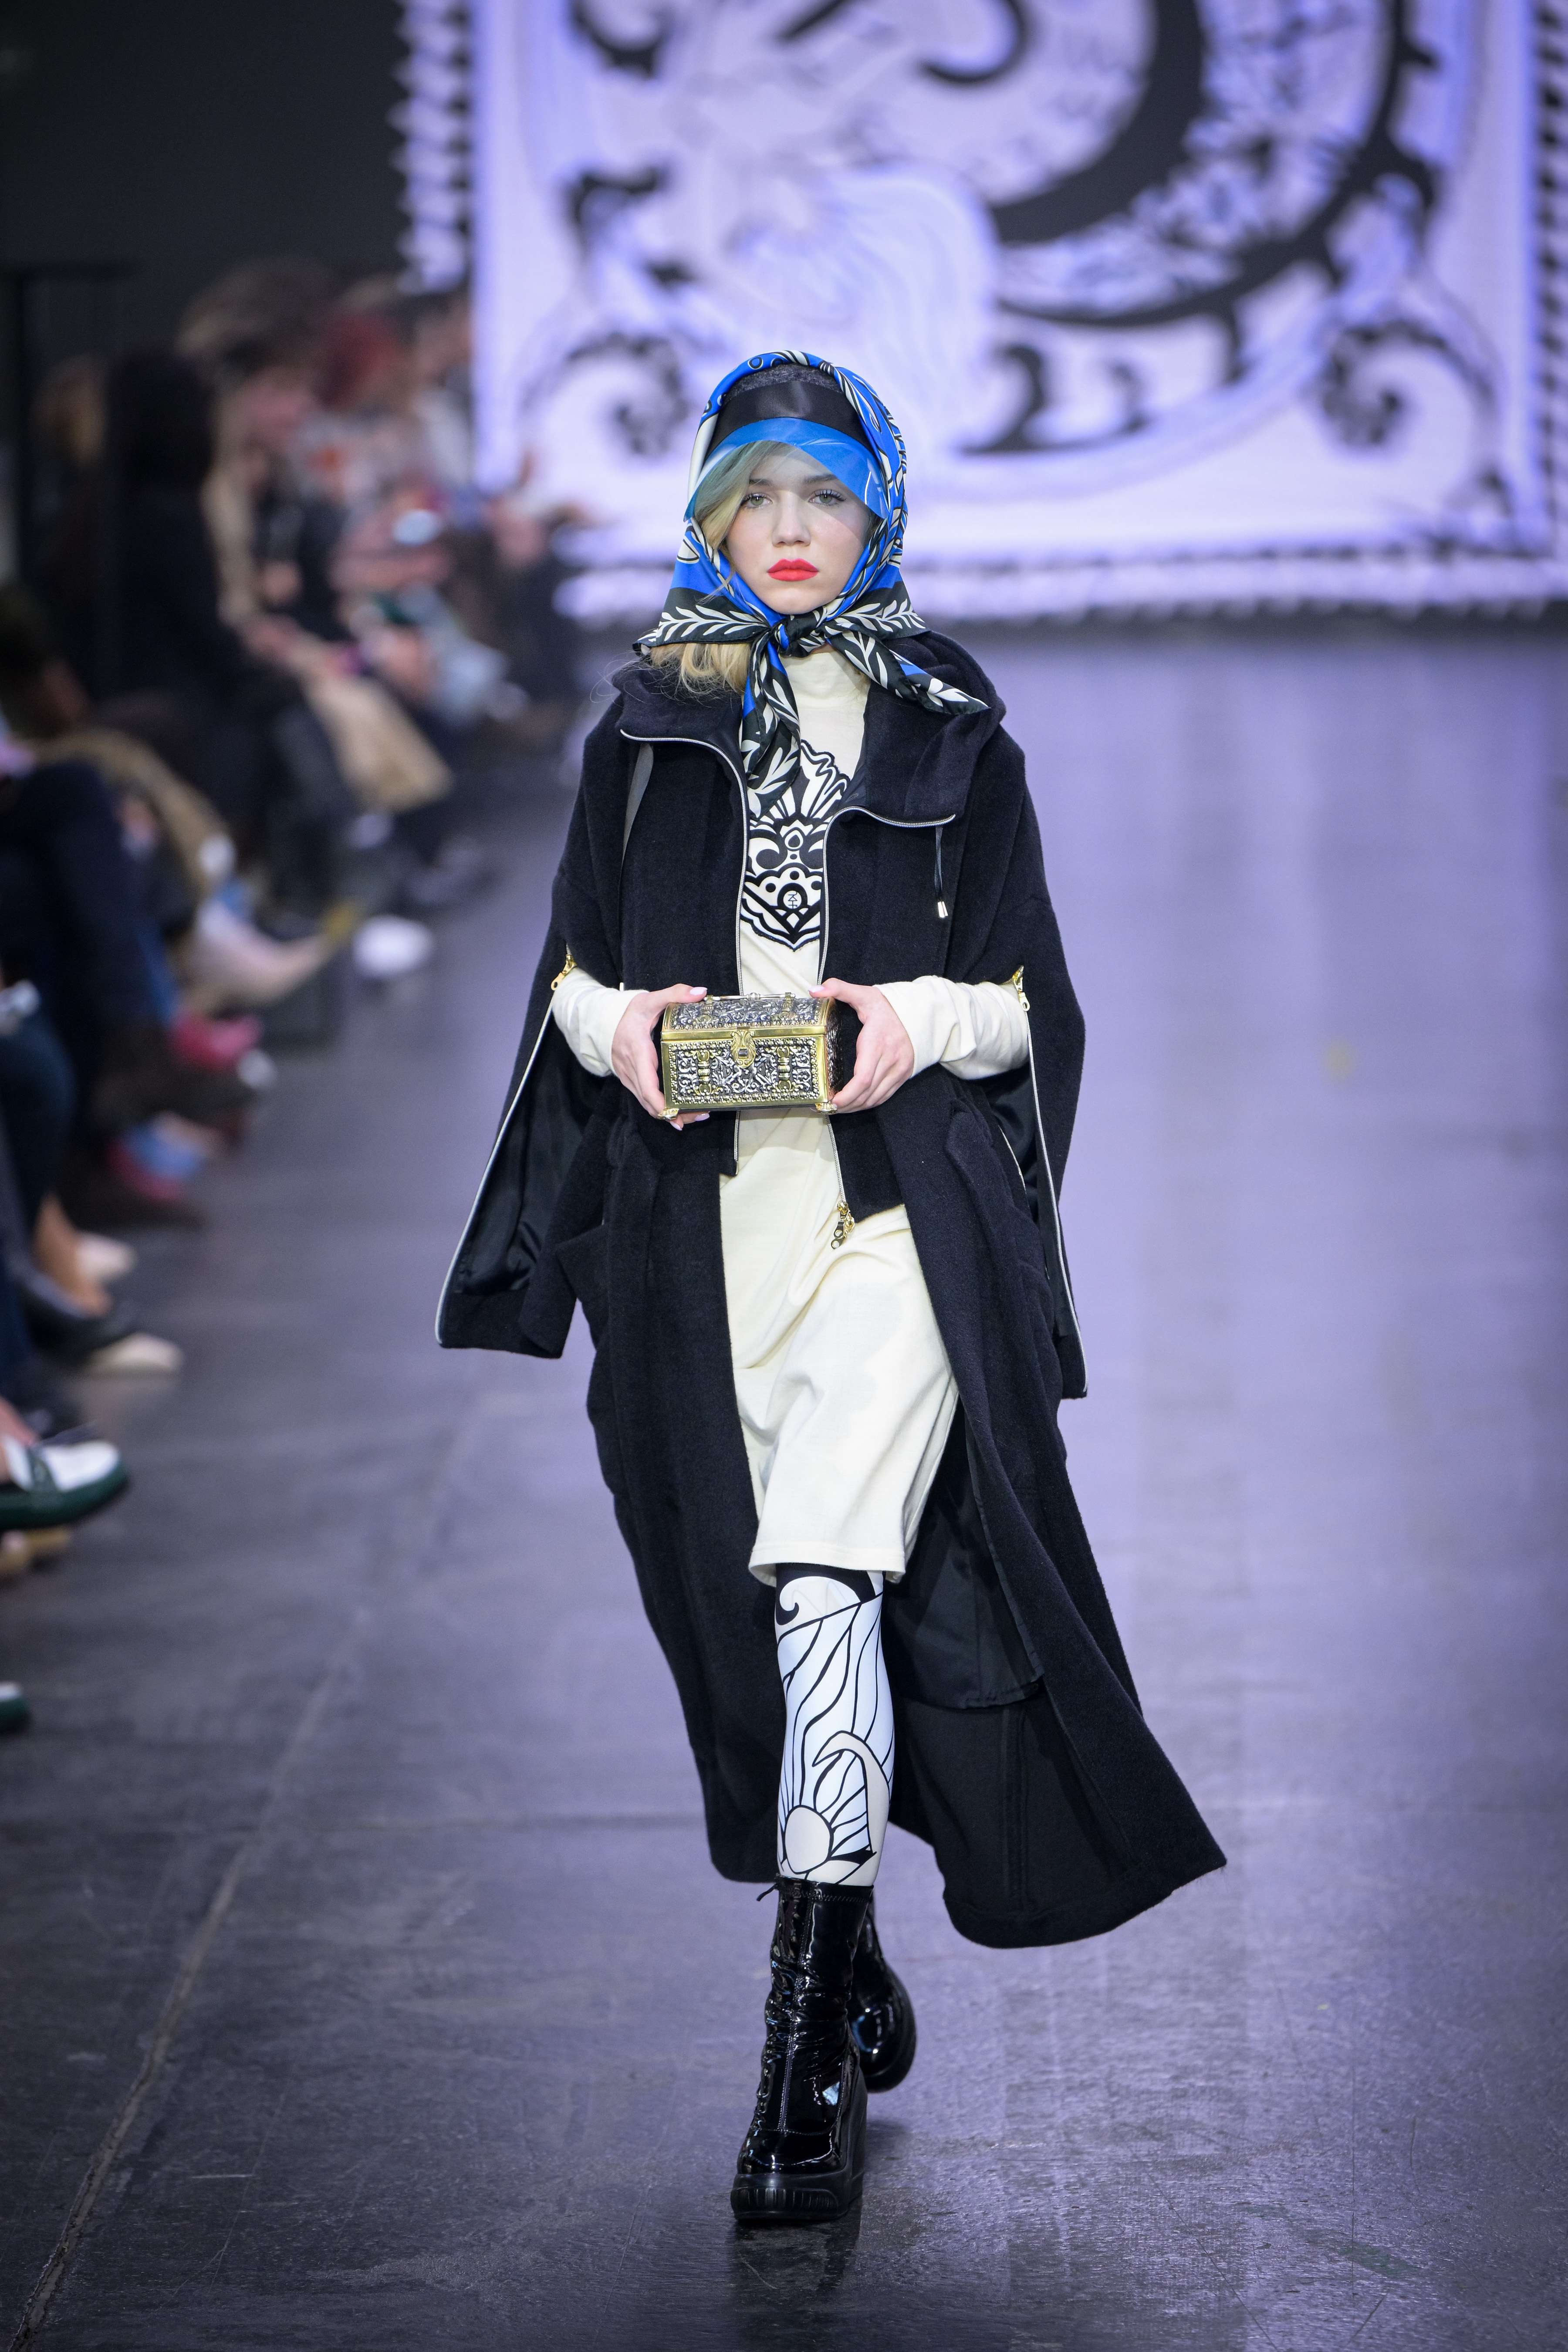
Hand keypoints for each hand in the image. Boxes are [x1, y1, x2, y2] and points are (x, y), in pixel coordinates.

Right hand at [611, 984, 709, 1128]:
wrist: (603, 1021)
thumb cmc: (628, 1013)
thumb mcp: (650, 1000)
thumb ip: (675, 994)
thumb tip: (700, 992)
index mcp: (638, 1053)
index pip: (647, 1086)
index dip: (661, 1104)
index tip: (676, 1113)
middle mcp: (632, 1071)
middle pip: (651, 1102)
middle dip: (675, 1113)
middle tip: (701, 1115)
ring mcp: (630, 1078)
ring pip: (648, 1105)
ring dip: (670, 1114)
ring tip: (696, 1115)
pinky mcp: (632, 1081)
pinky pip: (645, 1100)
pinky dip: (661, 1108)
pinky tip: (679, 1110)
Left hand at [812, 979, 913, 1111]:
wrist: (920, 1013)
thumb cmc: (887, 1006)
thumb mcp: (863, 993)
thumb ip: (838, 989)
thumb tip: (814, 991)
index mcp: (878, 1043)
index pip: (863, 1078)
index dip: (847, 1094)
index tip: (832, 1100)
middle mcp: (891, 1060)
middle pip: (867, 1092)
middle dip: (847, 1104)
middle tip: (827, 1107)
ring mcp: (899, 1070)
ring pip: (875, 1098)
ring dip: (856, 1107)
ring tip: (838, 1108)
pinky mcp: (903, 1075)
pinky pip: (885, 1096)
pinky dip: (869, 1103)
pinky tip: (856, 1104)